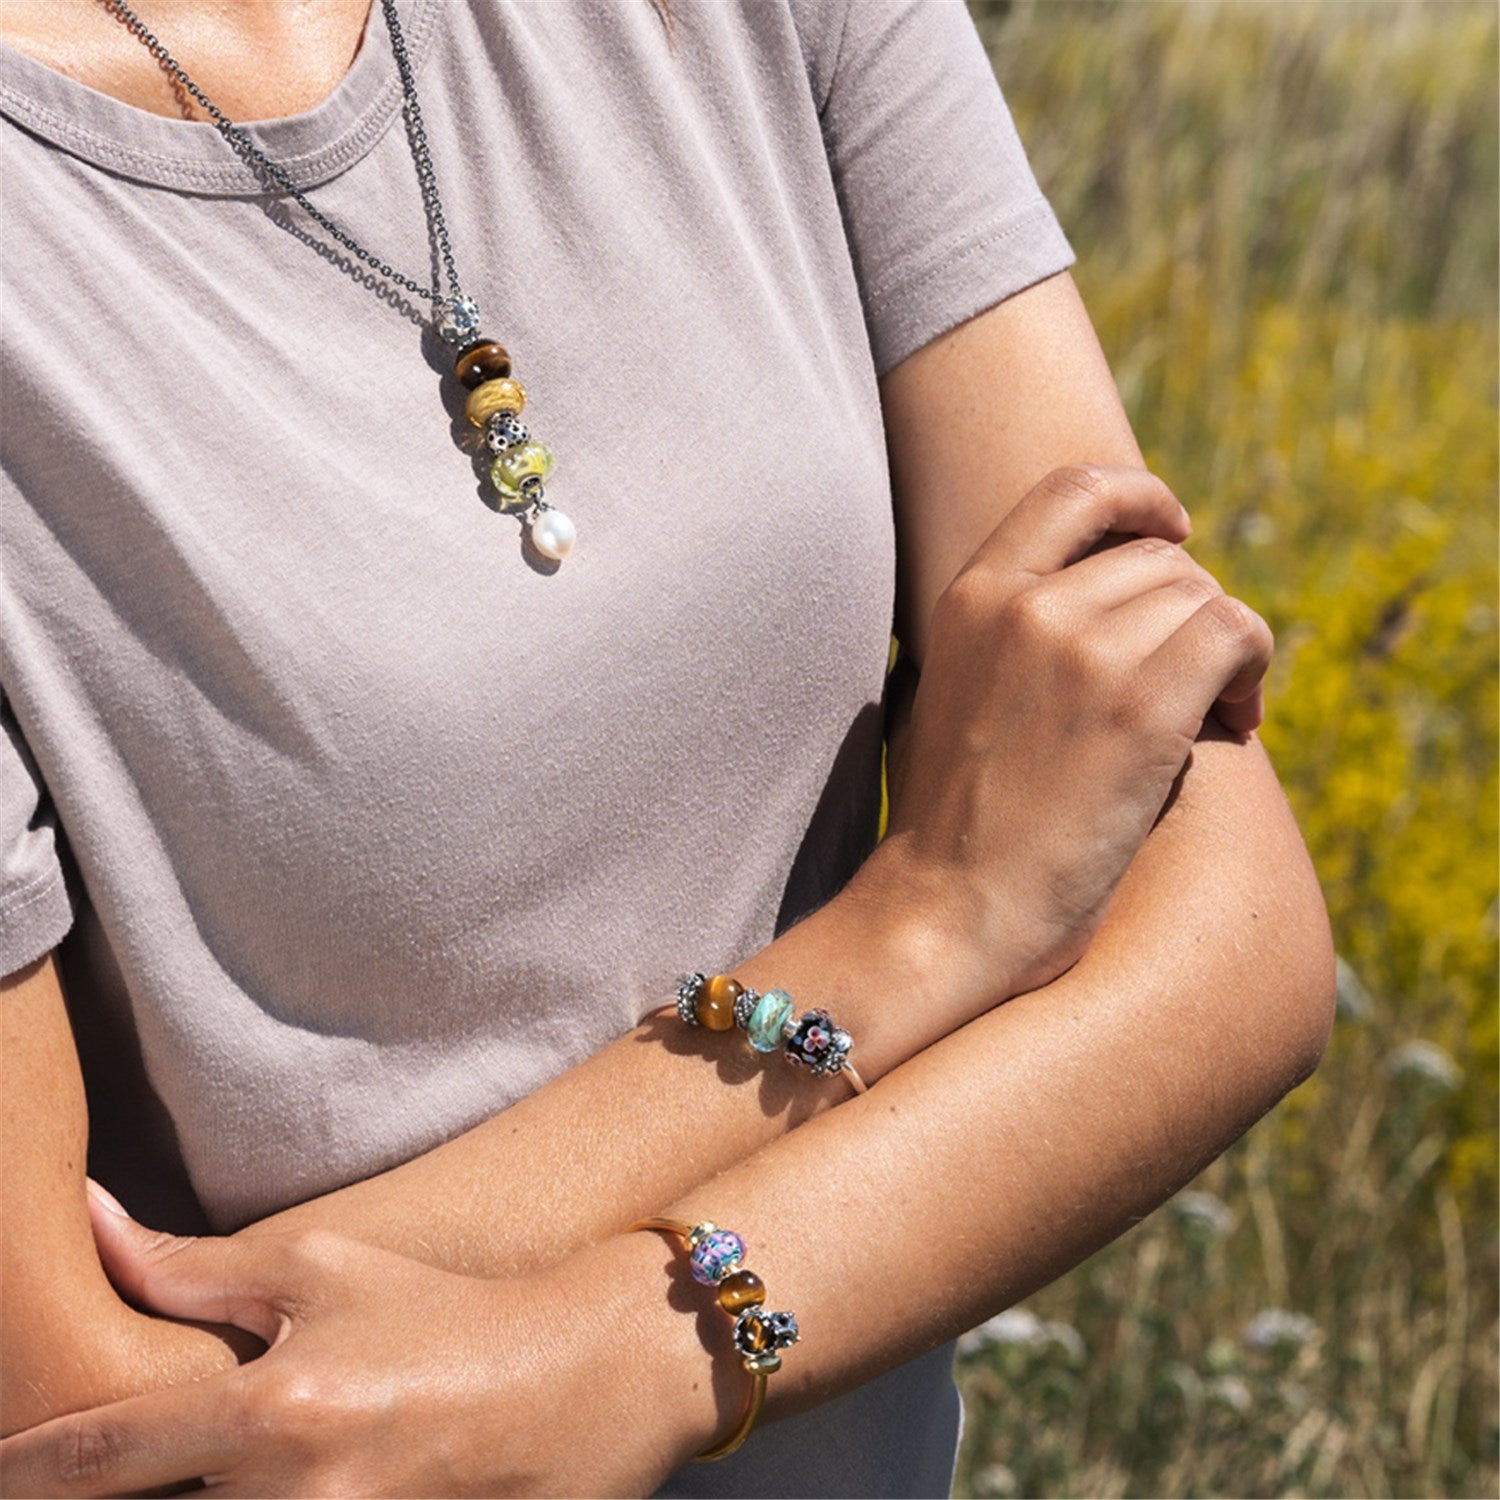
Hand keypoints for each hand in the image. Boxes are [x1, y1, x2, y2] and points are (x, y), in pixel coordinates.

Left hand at [0, 1187, 700, 1496]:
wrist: (579, 1378)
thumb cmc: (443, 1312)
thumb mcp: (326, 1268)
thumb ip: (196, 1270)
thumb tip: (94, 1224)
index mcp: (277, 1410)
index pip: (104, 1456)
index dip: (24, 1467)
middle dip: (96, 1499)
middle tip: (76, 1472)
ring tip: (218, 1469)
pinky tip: (260, 1491)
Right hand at [865, 463, 1272, 1001]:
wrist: (949, 909)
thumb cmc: (948, 824)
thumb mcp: (943, 693)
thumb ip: (997, 631)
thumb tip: (1076, 596)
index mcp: (971, 597)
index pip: (1074, 488)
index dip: (1140, 497)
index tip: (1172, 533)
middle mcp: (1027, 607)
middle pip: (1157, 558)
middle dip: (1191, 610)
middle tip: (1199, 676)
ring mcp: (1084, 654)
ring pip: (1204, 598)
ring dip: (1228, 648)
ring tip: (1222, 708)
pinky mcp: (1142, 709)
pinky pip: (1237, 636)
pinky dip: (1254, 670)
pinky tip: (1239, 719)